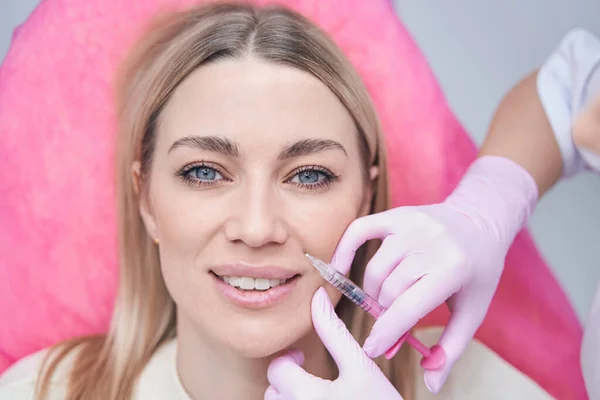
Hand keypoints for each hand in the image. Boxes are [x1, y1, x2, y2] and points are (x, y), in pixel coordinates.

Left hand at [264, 287, 401, 399]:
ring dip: (290, 396)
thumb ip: (335, 332)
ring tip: (314, 394)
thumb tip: (318, 296)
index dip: (289, 358)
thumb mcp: (361, 367)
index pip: (277, 368)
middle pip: (273, 391)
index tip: (303, 357)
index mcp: (308, 396)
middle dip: (287, 379)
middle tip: (307, 374)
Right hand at [331, 156, 537, 393]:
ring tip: (385, 301)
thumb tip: (431, 384)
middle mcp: (429, 244)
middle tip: (390, 323)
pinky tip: (339, 269)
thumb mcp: (473, 311)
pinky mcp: (396, 214)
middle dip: (385, 314)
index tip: (372, 350)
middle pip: (388, 291)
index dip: (386, 333)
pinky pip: (358, 231)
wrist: (481, 221)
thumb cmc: (478, 272)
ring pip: (375, 270)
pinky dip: (344, 250)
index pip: (407, 308)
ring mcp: (410, 225)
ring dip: (374, 292)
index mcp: (452, 269)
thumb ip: (451, 348)